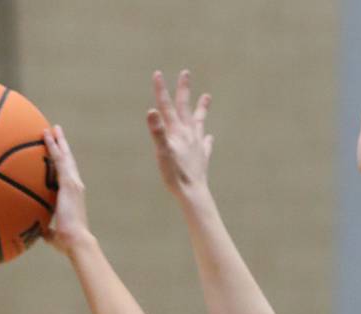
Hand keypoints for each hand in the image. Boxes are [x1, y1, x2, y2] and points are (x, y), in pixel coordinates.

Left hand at [42, 126, 91, 254]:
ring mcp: (74, 184)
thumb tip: (38, 232)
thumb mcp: (53, 235)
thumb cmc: (66, 242)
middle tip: (56, 133)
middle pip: (68, 162)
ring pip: (65, 157)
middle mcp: (75, 187)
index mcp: (72, 197)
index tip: (56, 155)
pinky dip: (54, 147)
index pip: (66, 176)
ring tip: (53, 128)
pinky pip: (60, 160)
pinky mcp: (69, 183)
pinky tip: (47, 135)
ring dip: (58, 142)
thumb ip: (47, 231)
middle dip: (62, 147)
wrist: (76, 240)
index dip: (62, 164)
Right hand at [147, 70, 212, 197]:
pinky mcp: (202, 158)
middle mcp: (188, 134)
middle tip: (186, 73)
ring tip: (207, 96)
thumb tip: (151, 110)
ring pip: (199, 122)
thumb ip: (157, 131)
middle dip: (183, 90)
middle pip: (185, 107)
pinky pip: (206, 145)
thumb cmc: (175, 175)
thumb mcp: (162, 152)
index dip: (161, 90)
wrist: (193, 193)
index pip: (166, 106)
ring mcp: (197, 145)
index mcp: (176, 131)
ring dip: (201, 109)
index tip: (157, 73)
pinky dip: (207, 139)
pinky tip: (209, 138)